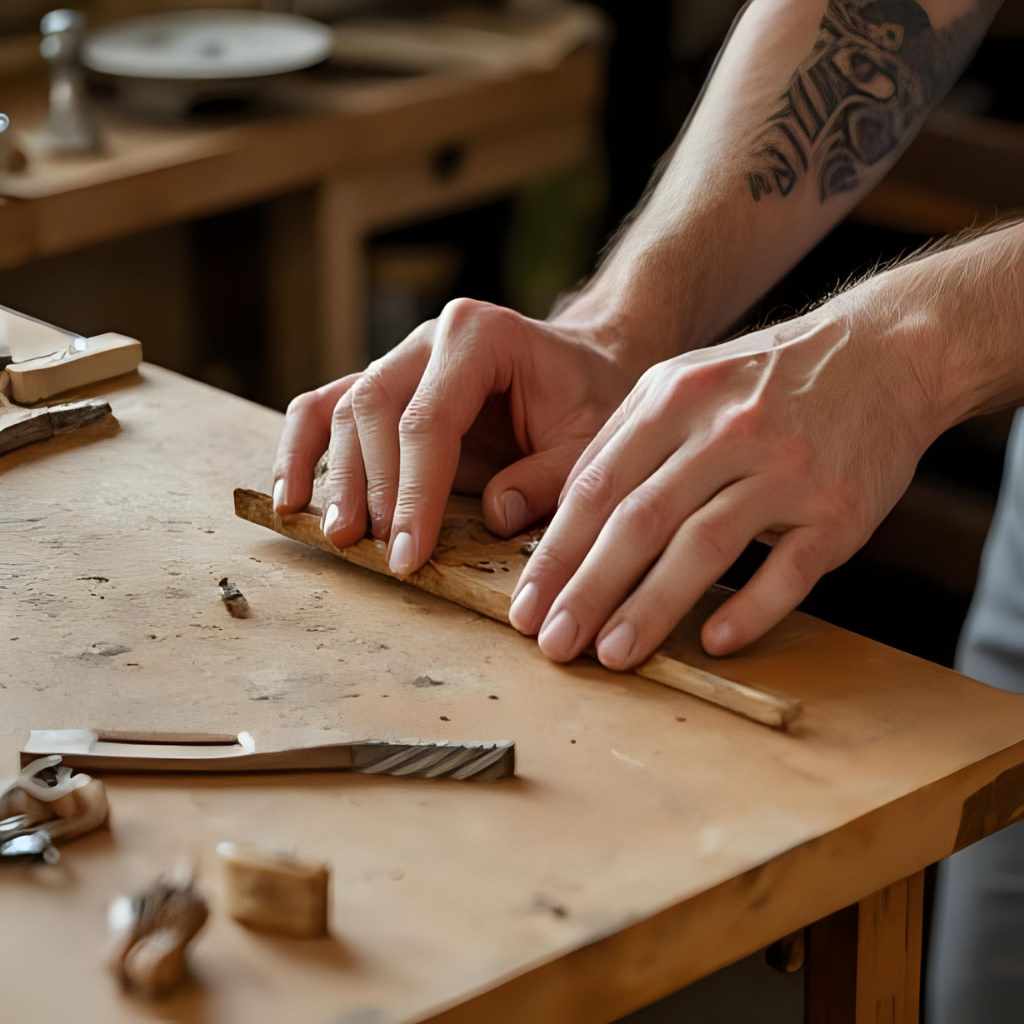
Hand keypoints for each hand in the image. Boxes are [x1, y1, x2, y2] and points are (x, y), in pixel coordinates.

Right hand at [272, 298, 638, 574]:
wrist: (583, 368)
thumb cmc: (587, 403)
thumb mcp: (589, 444)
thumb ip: (548, 478)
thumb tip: (490, 515)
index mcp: (480, 336)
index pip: (430, 418)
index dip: (414, 491)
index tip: (408, 552)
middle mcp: (430, 339)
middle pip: (375, 409)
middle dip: (371, 487)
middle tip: (372, 549)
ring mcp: (400, 358)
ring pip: (345, 410)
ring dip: (336, 477)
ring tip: (339, 537)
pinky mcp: (384, 385)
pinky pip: (325, 408)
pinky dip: (302, 449)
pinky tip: (291, 497)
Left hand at [508, 308, 936, 664]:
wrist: (884, 353)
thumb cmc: (764, 379)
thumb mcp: (683, 383)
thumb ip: (621, 442)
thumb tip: (558, 520)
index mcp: (673, 399)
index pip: (596, 487)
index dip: (555, 553)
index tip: (525, 606)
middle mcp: (726, 431)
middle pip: (640, 520)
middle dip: (587, 589)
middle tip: (552, 643)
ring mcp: (786, 470)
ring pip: (704, 546)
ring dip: (652, 607)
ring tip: (612, 654)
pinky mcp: (839, 509)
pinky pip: (789, 570)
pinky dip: (749, 609)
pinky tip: (711, 641)